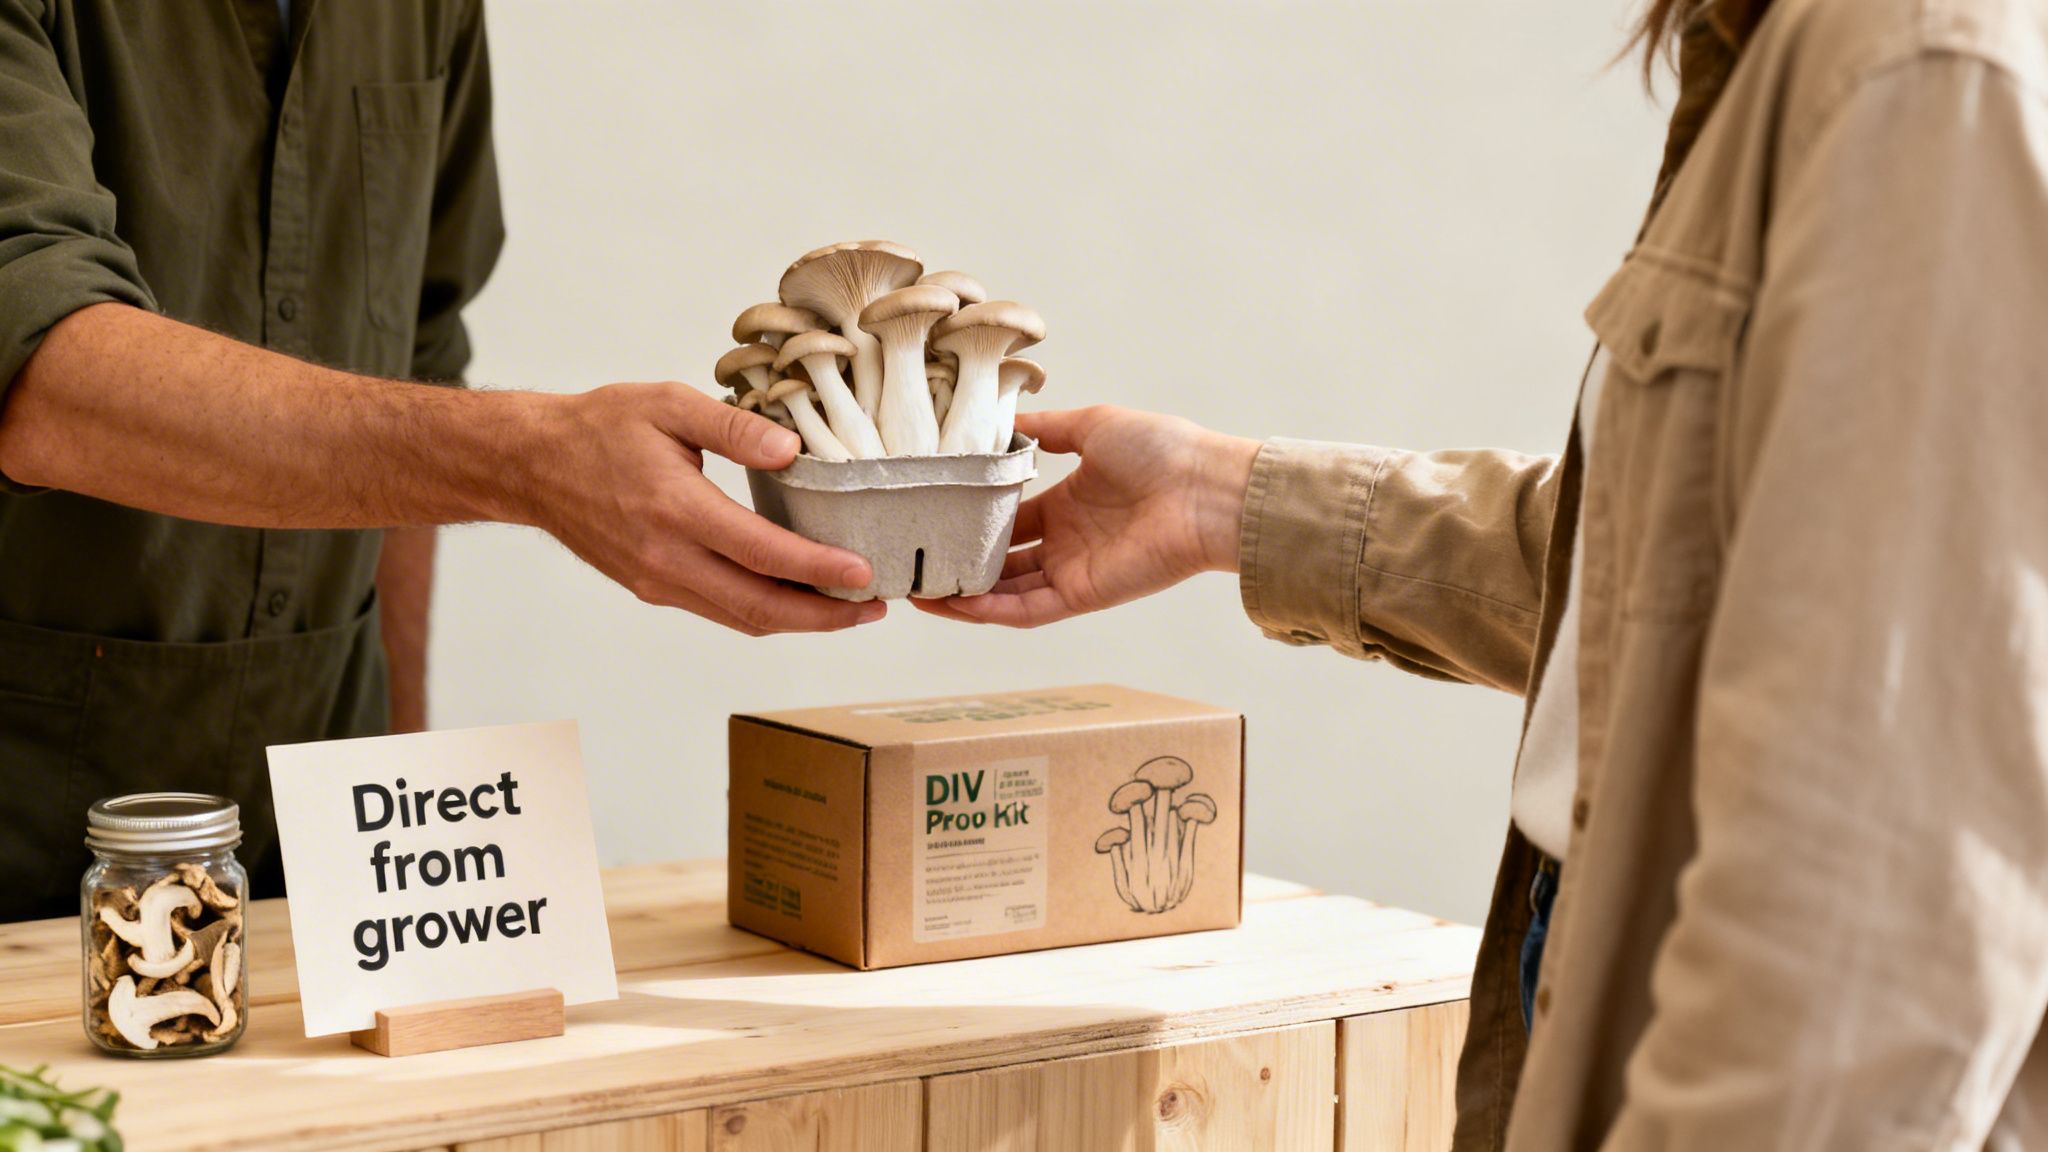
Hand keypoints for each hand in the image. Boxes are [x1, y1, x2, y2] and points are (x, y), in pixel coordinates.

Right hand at [526, 382, 882, 634]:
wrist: (532, 465)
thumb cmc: (599, 429)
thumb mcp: (667, 404)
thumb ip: (733, 426)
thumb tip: (791, 450)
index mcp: (674, 509)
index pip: (761, 553)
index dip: (819, 569)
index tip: (864, 573)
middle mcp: (666, 558)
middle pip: (759, 607)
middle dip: (824, 615)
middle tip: (873, 607)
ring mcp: (658, 581)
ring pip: (742, 617)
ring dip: (799, 621)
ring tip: (849, 608)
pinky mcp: (654, 589)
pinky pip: (720, 611)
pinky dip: (765, 611)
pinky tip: (797, 596)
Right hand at [916, 406, 1259, 627]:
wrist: (1204, 489)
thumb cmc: (1162, 450)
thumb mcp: (1091, 425)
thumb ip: (1044, 429)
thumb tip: (1004, 420)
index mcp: (1068, 502)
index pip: (1008, 519)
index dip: (971, 521)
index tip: (930, 516)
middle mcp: (1066, 541)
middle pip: (1000, 561)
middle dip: (957, 563)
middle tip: (911, 560)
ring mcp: (1072, 571)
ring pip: (1004, 592)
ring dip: (962, 594)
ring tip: (916, 590)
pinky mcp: (1081, 595)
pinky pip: (1026, 610)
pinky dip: (989, 611)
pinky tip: (952, 603)